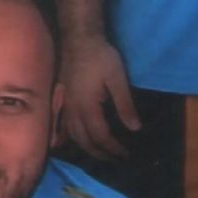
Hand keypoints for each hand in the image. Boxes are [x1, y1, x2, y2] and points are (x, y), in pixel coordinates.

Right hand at [58, 32, 139, 158]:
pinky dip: (73, 139)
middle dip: (102, 153)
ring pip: (74, 137)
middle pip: (86, 142)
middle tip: (117, 158)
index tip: (126, 154)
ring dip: (88, 149)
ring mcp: (65, 107)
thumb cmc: (100, 57)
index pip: (101, 137)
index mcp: (88, 107)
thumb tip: (135, 128)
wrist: (78, 39)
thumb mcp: (117, 79)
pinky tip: (77, 142)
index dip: (114, 148)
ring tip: (102, 154)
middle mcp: (73, 111)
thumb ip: (125, 105)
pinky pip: (65, 127)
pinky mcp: (63, 101)